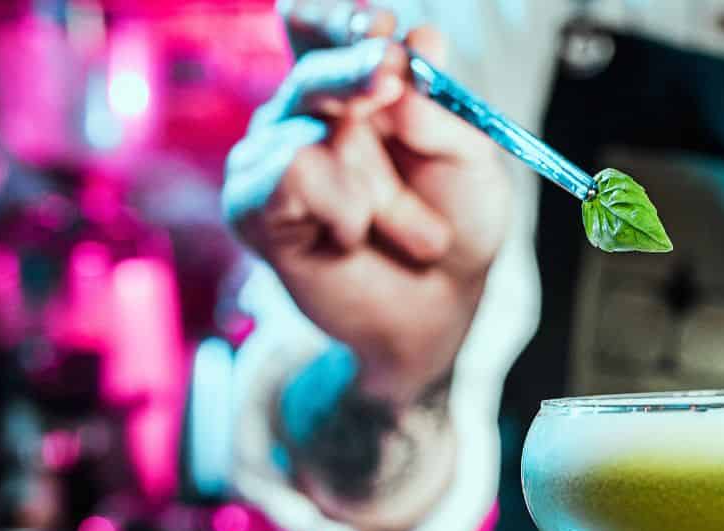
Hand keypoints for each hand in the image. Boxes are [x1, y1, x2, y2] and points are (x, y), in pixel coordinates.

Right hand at [223, 16, 510, 403]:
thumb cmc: (456, 226)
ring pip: (318, 131)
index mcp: (357, 83)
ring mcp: (271, 152)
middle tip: (390, 78)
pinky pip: (294, 173)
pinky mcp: (251, 204)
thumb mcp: (472, 162)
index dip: (342, 21)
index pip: (327, 29)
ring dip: (381, 189)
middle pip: (317, 67)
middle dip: (359, 72)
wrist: (436, 308)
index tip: (378, 22)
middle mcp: (307, 109)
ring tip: (408, 229)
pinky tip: (352, 237)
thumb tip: (407, 47)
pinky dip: (344, 209)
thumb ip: (440, 110)